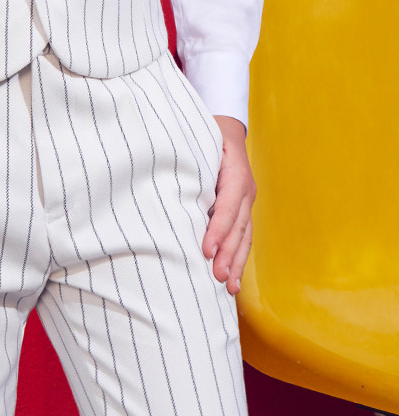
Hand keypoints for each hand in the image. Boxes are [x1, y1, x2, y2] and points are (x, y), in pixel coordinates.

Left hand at [202, 116, 255, 295]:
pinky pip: (243, 236)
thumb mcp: (199, 140)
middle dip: (229, 253)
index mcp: (236, 172)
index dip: (218, 229)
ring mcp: (247, 201)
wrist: (227, 129)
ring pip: (245, 235)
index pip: (227, 206)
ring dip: (237, 262)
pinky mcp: (243, 210)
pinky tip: (233, 277)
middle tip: (218, 277)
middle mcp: (245, 189)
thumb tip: (169, 184)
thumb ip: (190, 162)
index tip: (206, 250)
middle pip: (238, 226)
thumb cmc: (206, 134)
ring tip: (230, 286)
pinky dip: (239, 257)